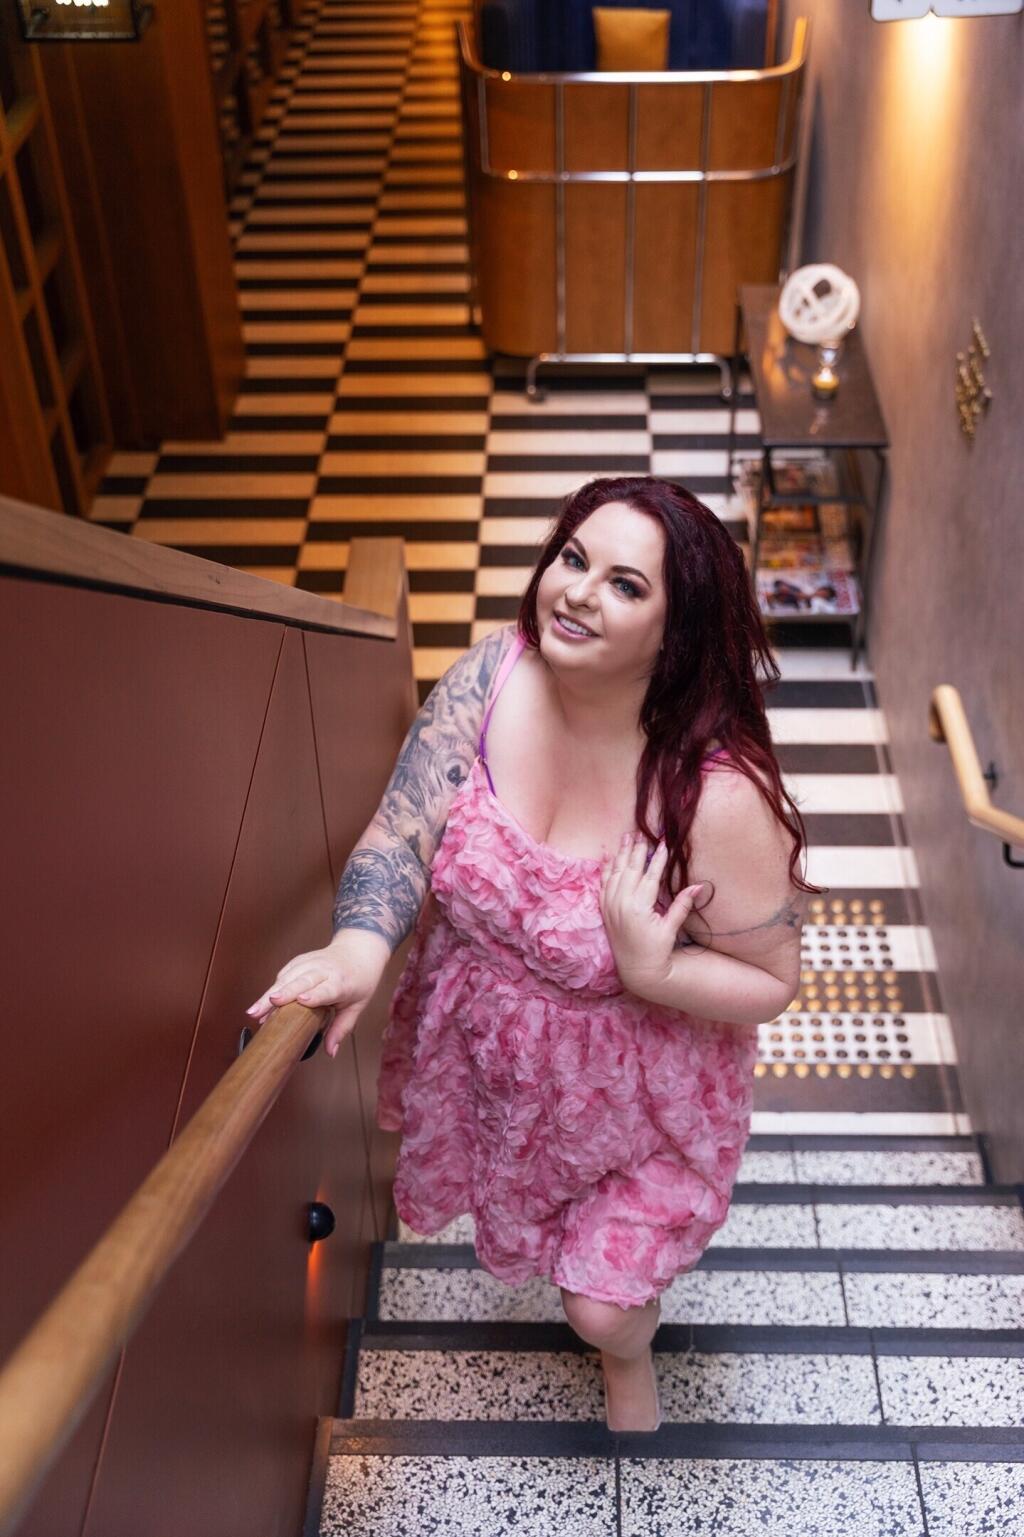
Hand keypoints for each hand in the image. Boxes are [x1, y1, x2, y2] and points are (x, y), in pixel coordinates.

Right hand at [245, 937, 382, 1058]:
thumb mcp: (357, 1006)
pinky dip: (272, 989)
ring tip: (254, 1012)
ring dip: (269, 994)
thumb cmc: (359, 980)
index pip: (327, 989)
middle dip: (282, 995)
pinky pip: (283, 974)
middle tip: (263, 1010)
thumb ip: (341, 1029)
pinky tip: (262, 1004)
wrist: (358, 951)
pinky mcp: (299, 961)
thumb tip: (331, 1052)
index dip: (315, 995)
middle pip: (300, 982)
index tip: (302, 1001)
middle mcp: (324, 970)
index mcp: (341, 982)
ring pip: (286, 977)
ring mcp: (310, 963)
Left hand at [599, 832, 706, 1001]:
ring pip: (615, 872)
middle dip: (637, 849)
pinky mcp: (604, 909)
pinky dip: (606, 867)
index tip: (663, 843)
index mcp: (639, 907)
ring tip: (627, 836)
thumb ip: (682, 905)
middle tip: (643, 833)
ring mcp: (610, 905)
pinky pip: (603, 882)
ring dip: (621, 853)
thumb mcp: (671, 928)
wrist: (636, 970)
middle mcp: (621, 903)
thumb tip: (699, 886)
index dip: (657, 859)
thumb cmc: (657, 950)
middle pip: (630, 869)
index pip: (650, 876)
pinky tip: (609, 855)